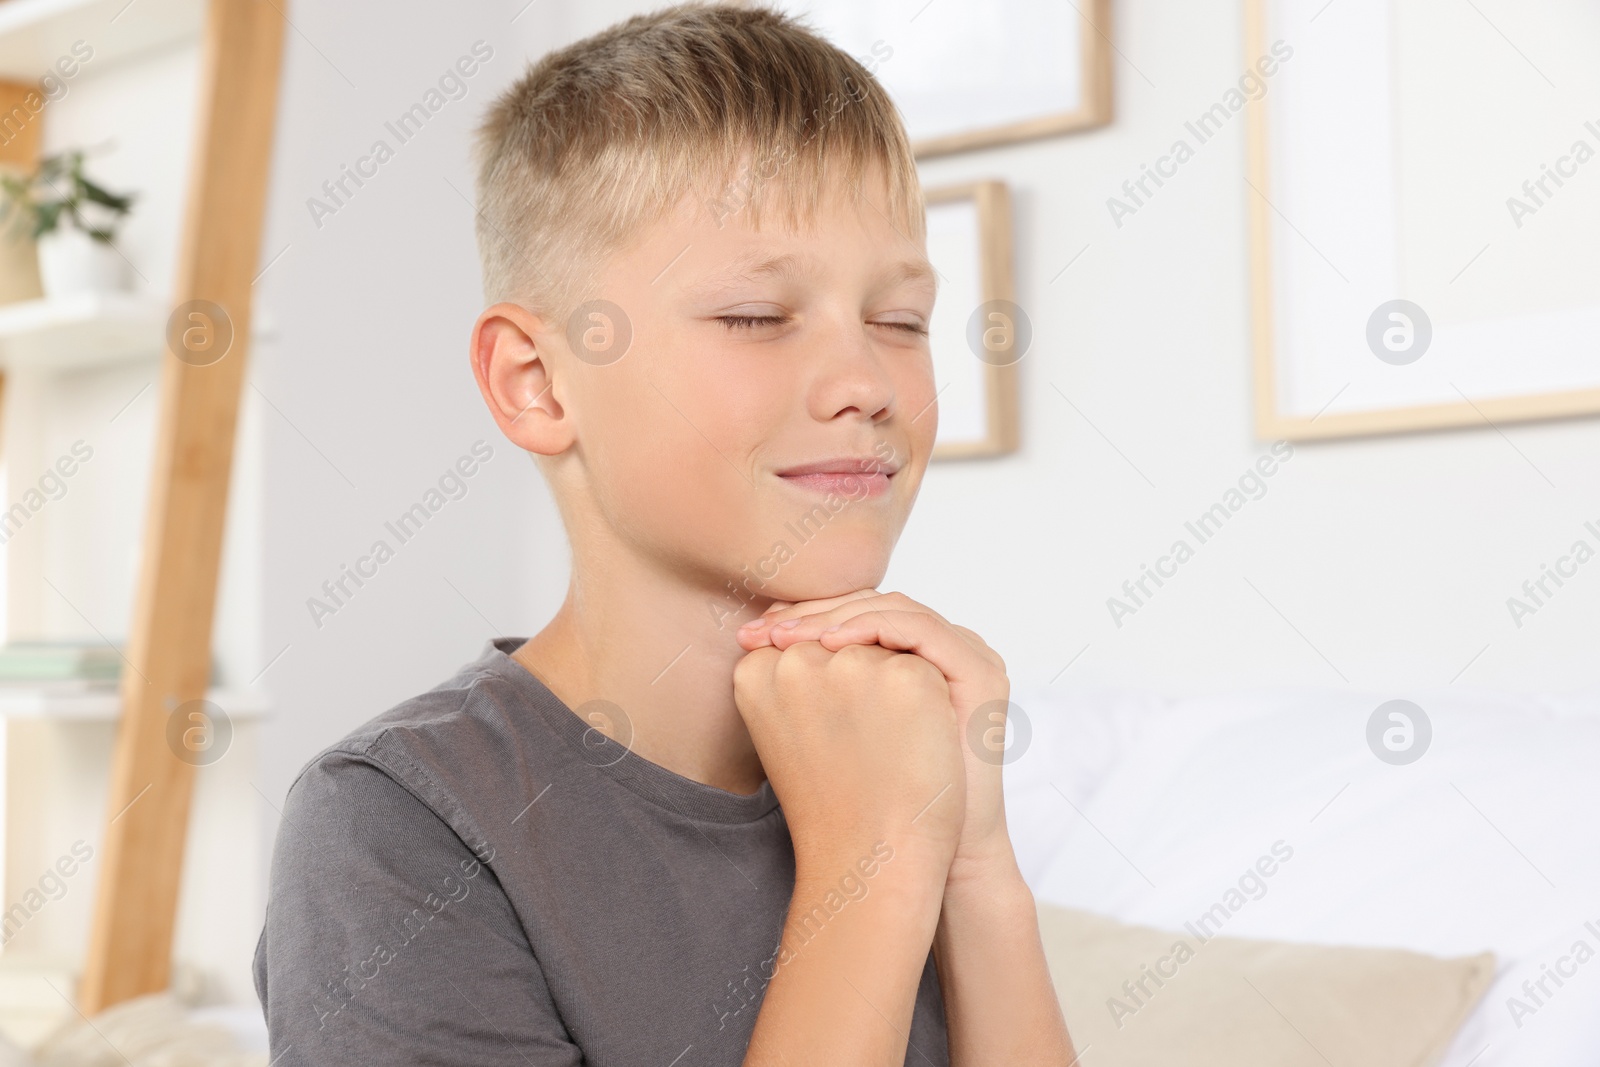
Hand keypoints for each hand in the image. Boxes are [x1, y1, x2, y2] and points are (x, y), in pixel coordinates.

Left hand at [739, 592, 1015, 882]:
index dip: (802, 615)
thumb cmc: (866, 800)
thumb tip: (751, 643)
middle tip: (761, 631)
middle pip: (872, 602)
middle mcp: (942, 650)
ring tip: (787, 638)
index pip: (854, 612)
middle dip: (811, 612)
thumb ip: (810, 681)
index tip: (751, 634)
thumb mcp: (828, 725)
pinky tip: (829, 647)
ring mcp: (967, 657)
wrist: (914, 853)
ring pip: (894, 608)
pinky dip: (871, 629)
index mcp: (910, 657)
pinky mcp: (981, 674)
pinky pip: (920, 629)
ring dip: (835, 617)